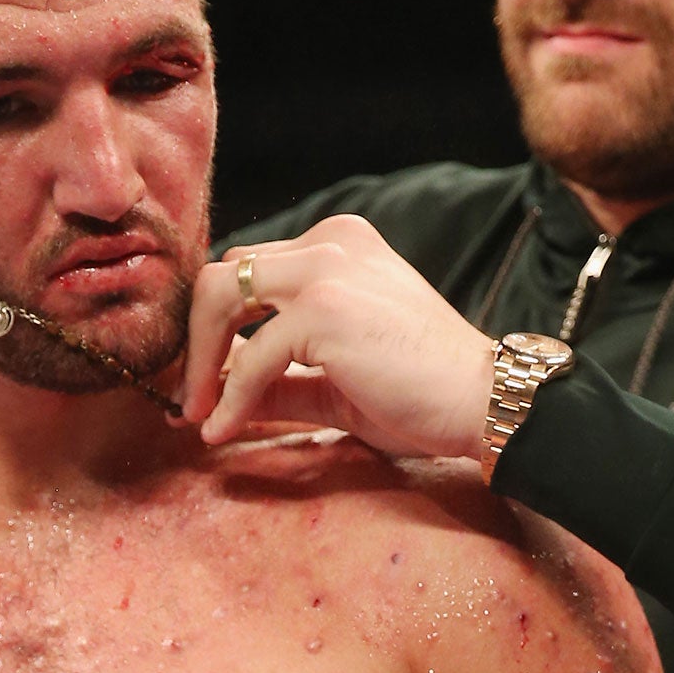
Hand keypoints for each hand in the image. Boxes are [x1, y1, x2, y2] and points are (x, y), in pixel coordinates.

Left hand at [179, 215, 495, 458]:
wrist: (483, 402)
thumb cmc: (422, 393)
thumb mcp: (335, 382)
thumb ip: (278, 381)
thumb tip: (212, 402)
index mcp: (339, 244)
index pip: (249, 271)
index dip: (217, 326)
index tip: (204, 378)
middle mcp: (329, 242)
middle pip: (223, 277)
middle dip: (198, 341)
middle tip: (190, 398)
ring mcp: (325, 269)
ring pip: (220, 301)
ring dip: (202, 364)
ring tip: (198, 415)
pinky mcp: (322, 309)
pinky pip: (251, 356)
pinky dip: (230, 397)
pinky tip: (224, 430)